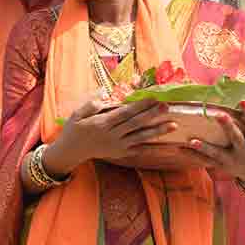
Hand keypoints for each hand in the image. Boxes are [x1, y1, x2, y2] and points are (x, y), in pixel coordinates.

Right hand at [42, 97, 177, 175]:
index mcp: (102, 124)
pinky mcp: (121, 153)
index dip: (139, 106)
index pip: (124, 113)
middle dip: (152, 115)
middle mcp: (112, 135)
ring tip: (173, 124)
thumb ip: (91, 103)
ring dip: (158, 131)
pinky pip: (140, 149)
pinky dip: (153, 147)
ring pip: (141, 137)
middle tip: (167, 106)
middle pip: (136, 124)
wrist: (71, 151)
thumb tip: (104, 92)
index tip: (152, 98)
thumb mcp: (76, 114)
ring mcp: (118, 146)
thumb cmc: (74, 129)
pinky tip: (165, 144)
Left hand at [178, 100, 244, 182]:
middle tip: (219, 115)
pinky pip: (205, 161)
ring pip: (216, 153)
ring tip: (192, 141)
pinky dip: (192, 155)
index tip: (243, 101)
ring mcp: (231, 159)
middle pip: (236, 138)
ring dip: (204, 147)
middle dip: (228, 127)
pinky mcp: (220, 165)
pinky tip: (180, 149)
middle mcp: (244, 151)